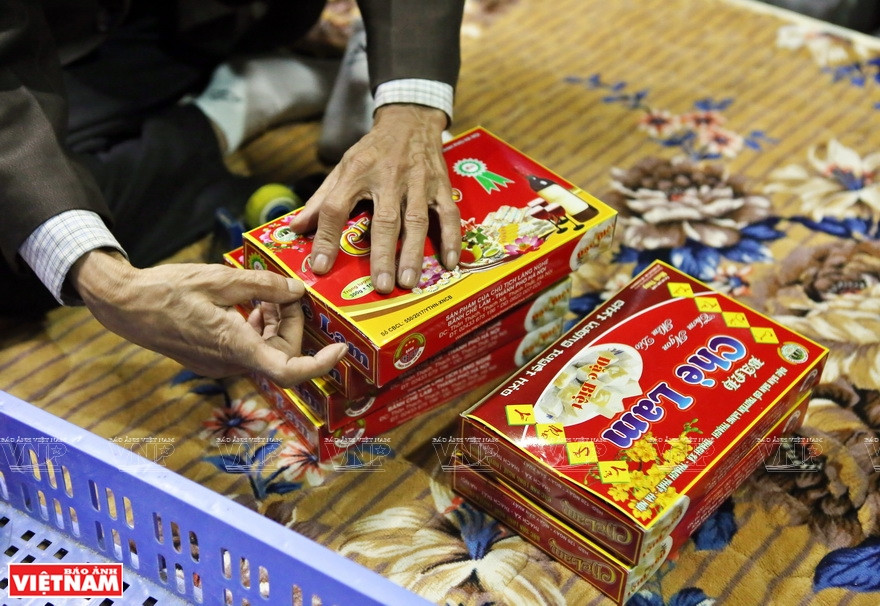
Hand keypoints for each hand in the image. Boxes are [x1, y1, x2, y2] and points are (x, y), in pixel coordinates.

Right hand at [69, 250, 346, 386]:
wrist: (124, 305)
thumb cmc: (167, 291)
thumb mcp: (220, 279)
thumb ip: (263, 286)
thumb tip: (296, 290)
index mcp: (236, 347)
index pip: (289, 371)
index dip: (320, 365)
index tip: (340, 349)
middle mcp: (230, 364)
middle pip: (281, 353)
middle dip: (290, 323)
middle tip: (285, 291)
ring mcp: (220, 364)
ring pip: (265, 349)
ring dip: (273, 323)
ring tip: (264, 291)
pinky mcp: (212, 358)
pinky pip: (247, 347)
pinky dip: (256, 326)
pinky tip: (248, 302)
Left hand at [289, 104, 460, 293]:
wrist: (410, 119)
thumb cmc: (372, 150)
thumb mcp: (343, 167)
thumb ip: (321, 199)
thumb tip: (294, 228)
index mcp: (357, 172)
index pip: (336, 207)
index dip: (327, 238)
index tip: (321, 267)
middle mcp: (388, 176)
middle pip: (385, 220)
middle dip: (383, 254)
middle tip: (380, 286)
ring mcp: (418, 181)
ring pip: (417, 221)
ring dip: (414, 252)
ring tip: (409, 282)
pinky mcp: (441, 185)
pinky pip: (448, 214)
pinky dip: (451, 238)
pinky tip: (449, 262)